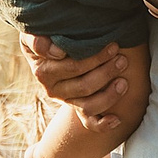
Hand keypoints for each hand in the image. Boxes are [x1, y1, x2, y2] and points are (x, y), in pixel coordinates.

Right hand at [21, 33, 136, 129]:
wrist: (49, 46)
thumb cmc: (46, 34)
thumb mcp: (33, 33)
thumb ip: (38, 40)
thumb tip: (58, 53)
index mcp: (44, 72)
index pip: (73, 68)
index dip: (95, 58)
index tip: (114, 46)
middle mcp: (53, 90)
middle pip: (84, 86)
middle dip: (107, 72)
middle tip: (123, 59)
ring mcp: (66, 100)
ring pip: (88, 105)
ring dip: (109, 95)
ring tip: (124, 81)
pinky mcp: (76, 108)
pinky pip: (89, 122)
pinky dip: (102, 124)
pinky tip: (116, 120)